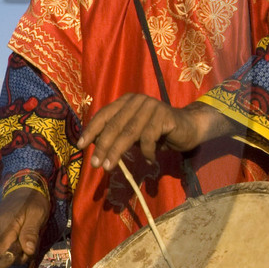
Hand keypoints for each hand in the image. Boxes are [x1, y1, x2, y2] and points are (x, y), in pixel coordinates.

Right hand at [0, 186, 49, 267]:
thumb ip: (31, 233)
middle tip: (25, 246)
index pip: (5, 253)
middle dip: (13, 257)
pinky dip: (1, 251)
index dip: (18, 257)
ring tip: (18, 242)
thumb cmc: (32, 204)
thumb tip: (28, 251)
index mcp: (4, 223)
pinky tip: (10, 241)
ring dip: (6, 255)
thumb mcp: (38, 215)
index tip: (29, 250)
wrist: (21, 193)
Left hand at [77, 94, 231, 171]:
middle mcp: (136, 100)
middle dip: (102, 146)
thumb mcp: (133, 133)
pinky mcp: (164, 116)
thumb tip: (96, 148)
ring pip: (128, 133)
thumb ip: (117, 135)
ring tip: (110, 166)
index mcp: (125, 101)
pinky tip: (149, 160)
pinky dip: (146, 152)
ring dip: (117, 152)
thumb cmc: (156, 132)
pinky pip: (148, 138)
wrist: (188, 128)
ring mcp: (151, 106)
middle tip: (96, 164)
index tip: (80, 146)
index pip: (103, 115)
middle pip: (114, 125)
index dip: (91, 130)